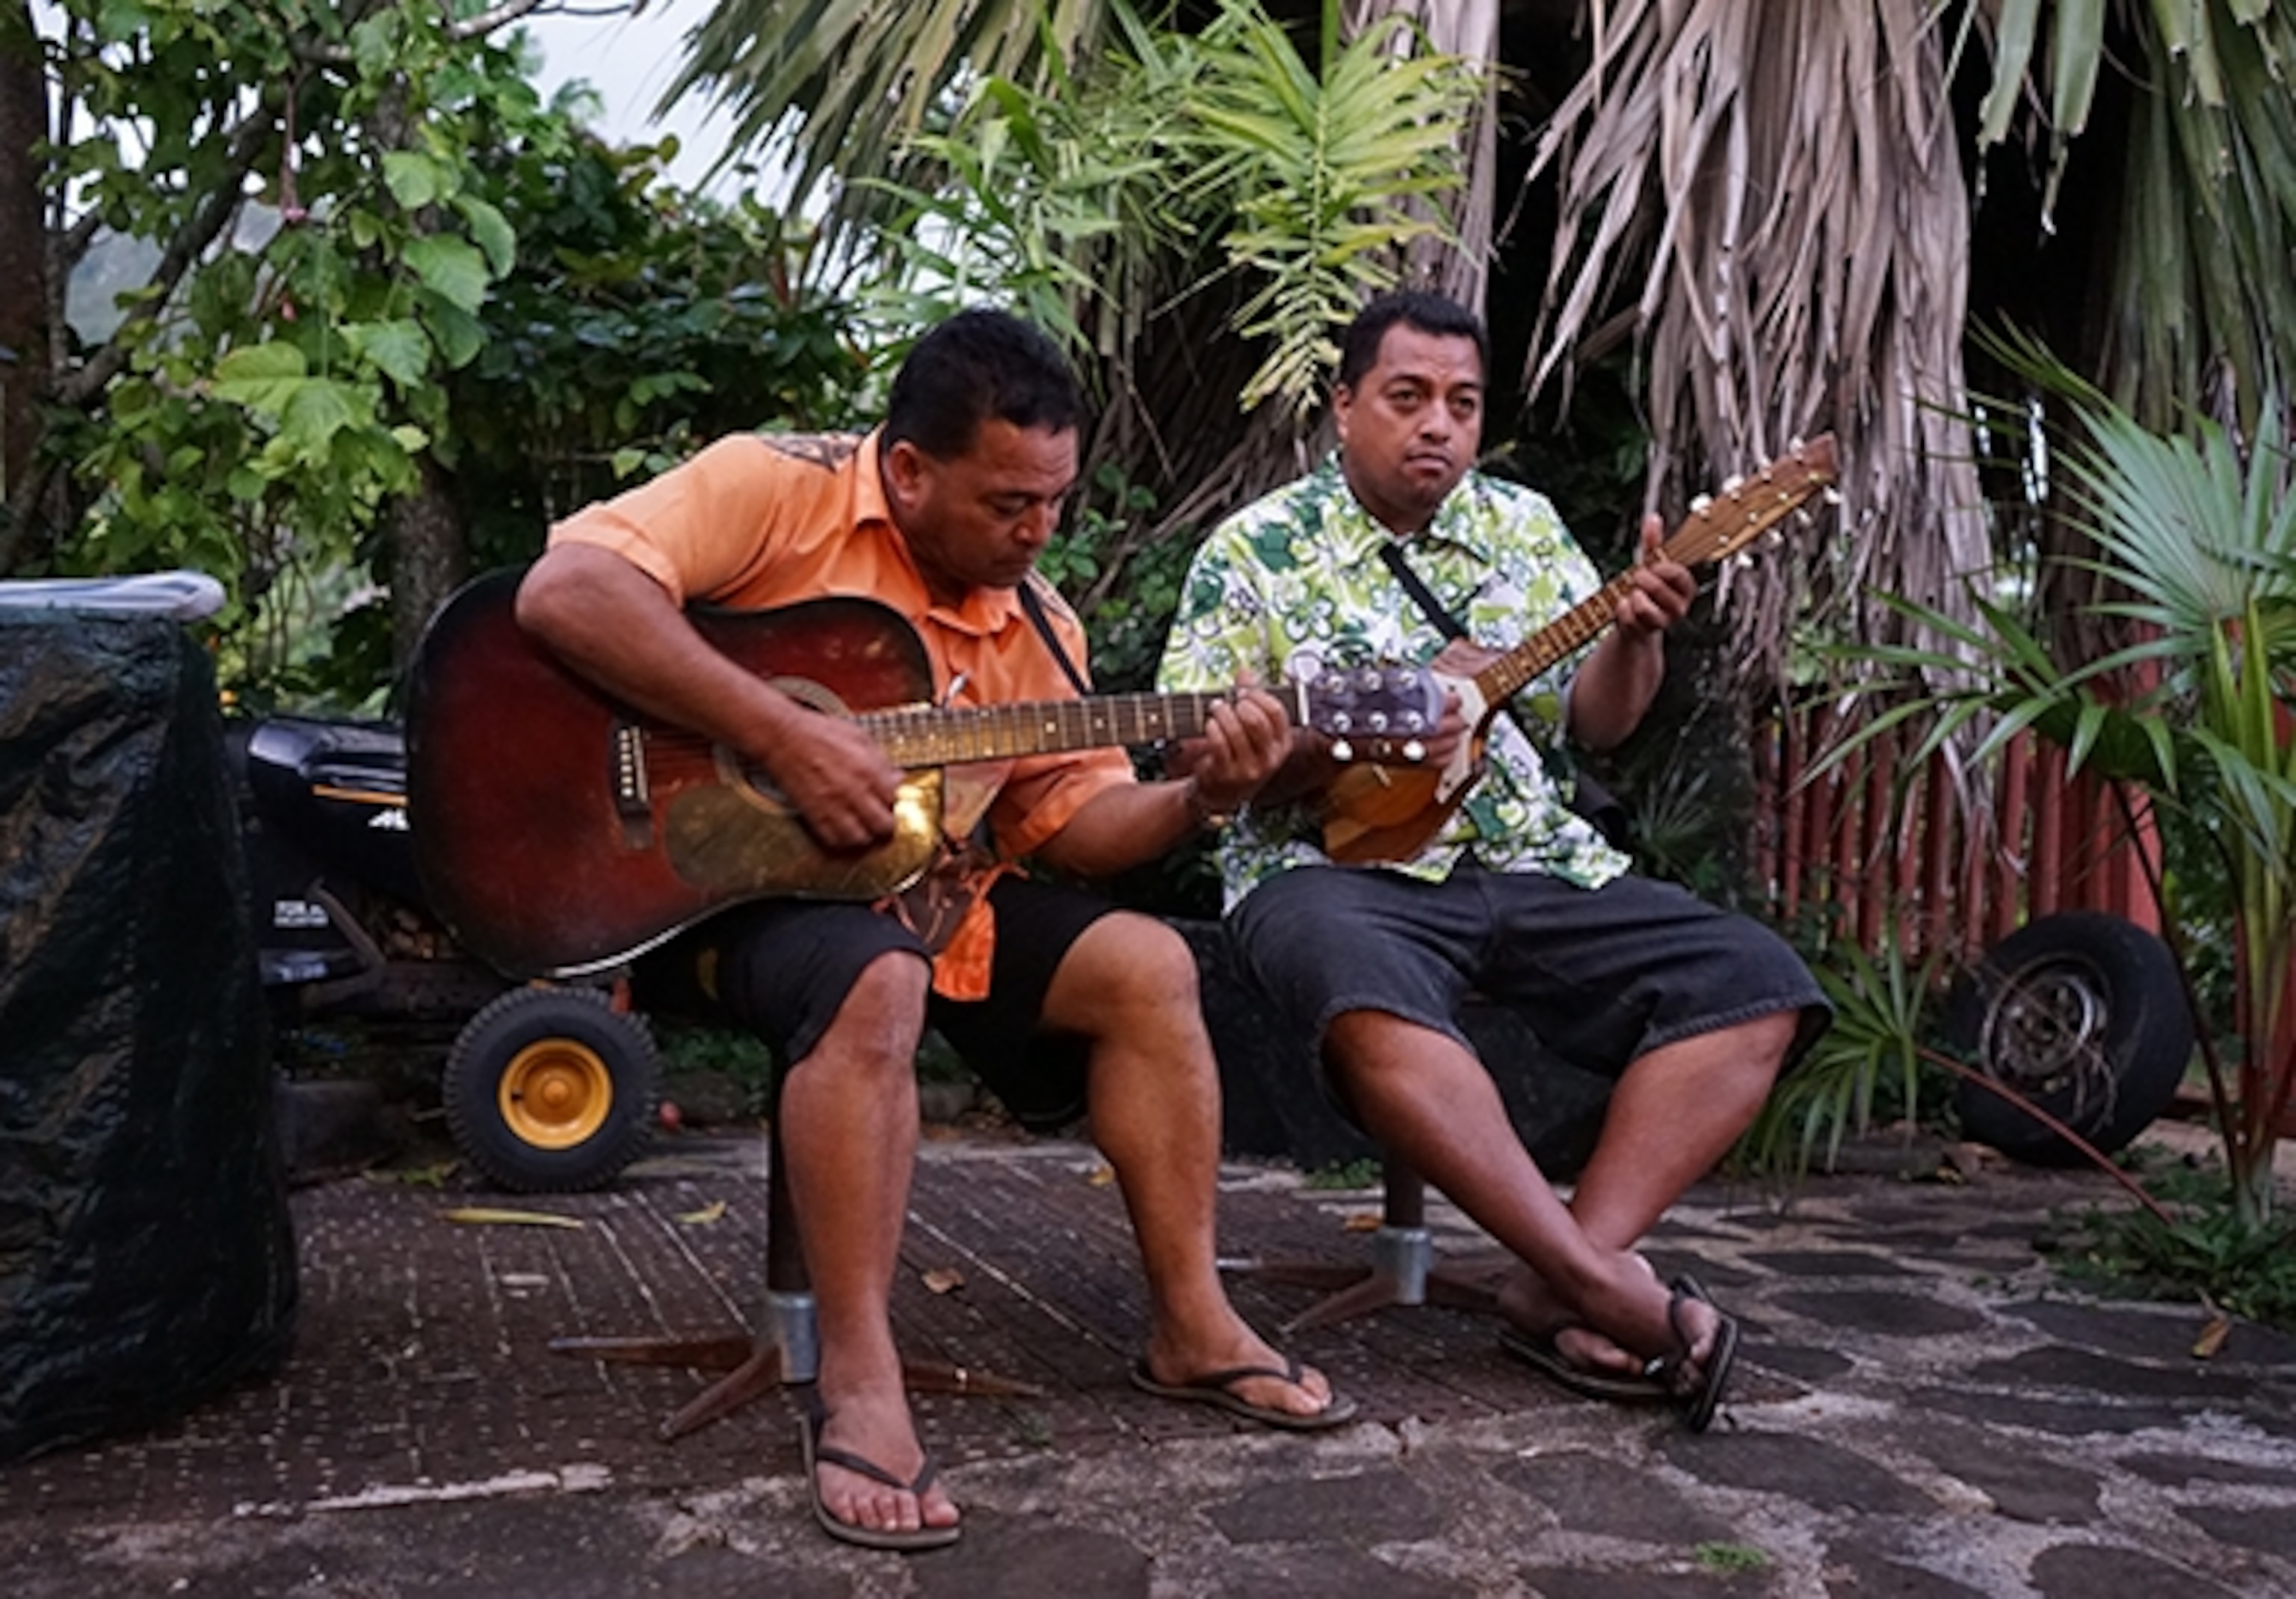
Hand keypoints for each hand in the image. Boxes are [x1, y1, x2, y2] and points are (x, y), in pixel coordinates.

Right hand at [759, 714, 904, 849]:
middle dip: (885, 822)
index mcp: (868, 769)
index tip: (888, 798)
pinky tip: (843, 828)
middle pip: (883, 825)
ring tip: (862, 825)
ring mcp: (833, 806)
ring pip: (860, 838)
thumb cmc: (819, 733)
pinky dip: (841, 839)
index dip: (893, 800)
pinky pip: (834, 839)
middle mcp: (853, 792)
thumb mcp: (859, 737)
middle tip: (880, 815)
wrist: (783, 737)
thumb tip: (897, 777)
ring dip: (865, 834)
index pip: (894, 799)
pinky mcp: (814, 814)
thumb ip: (881, 761)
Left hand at [1182, 686, 1292, 812]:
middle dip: (1239, 705)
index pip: (1276, 712)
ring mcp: (1249, 769)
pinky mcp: (1227, 774)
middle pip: (1256, 720)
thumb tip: (1246, 671)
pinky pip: (1219, 743)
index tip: (1243, 692)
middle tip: (1229, 701)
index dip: (1258, 696)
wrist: (1221, 794)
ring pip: (1236, 730)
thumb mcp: (1252, 730)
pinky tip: (1210, 724)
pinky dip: (1213, 728)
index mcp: (1282, 745)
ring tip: (1216, 709)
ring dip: (1222, 713)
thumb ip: (1251, 698)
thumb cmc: (1239, 756)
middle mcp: (1270, 759)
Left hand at [1616, 512, 1694, 640]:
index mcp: (1684, 587)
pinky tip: (1625, 606)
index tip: (1652, 565)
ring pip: (1645, 607)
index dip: (1664, 569)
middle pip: (1659, 589)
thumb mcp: (1650, 563)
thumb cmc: (1646, 589)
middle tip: (1637, 578)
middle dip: (1642, 580)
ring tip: (1633, 594)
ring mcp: (1662, 622)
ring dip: (1633, 596)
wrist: (1636, 620)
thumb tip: (1653, 518)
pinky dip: (1621, 609)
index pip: (1680, 575)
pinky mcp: (1645, 633)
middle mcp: (1678, 606)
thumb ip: (1652, 542)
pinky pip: (1628, 617)